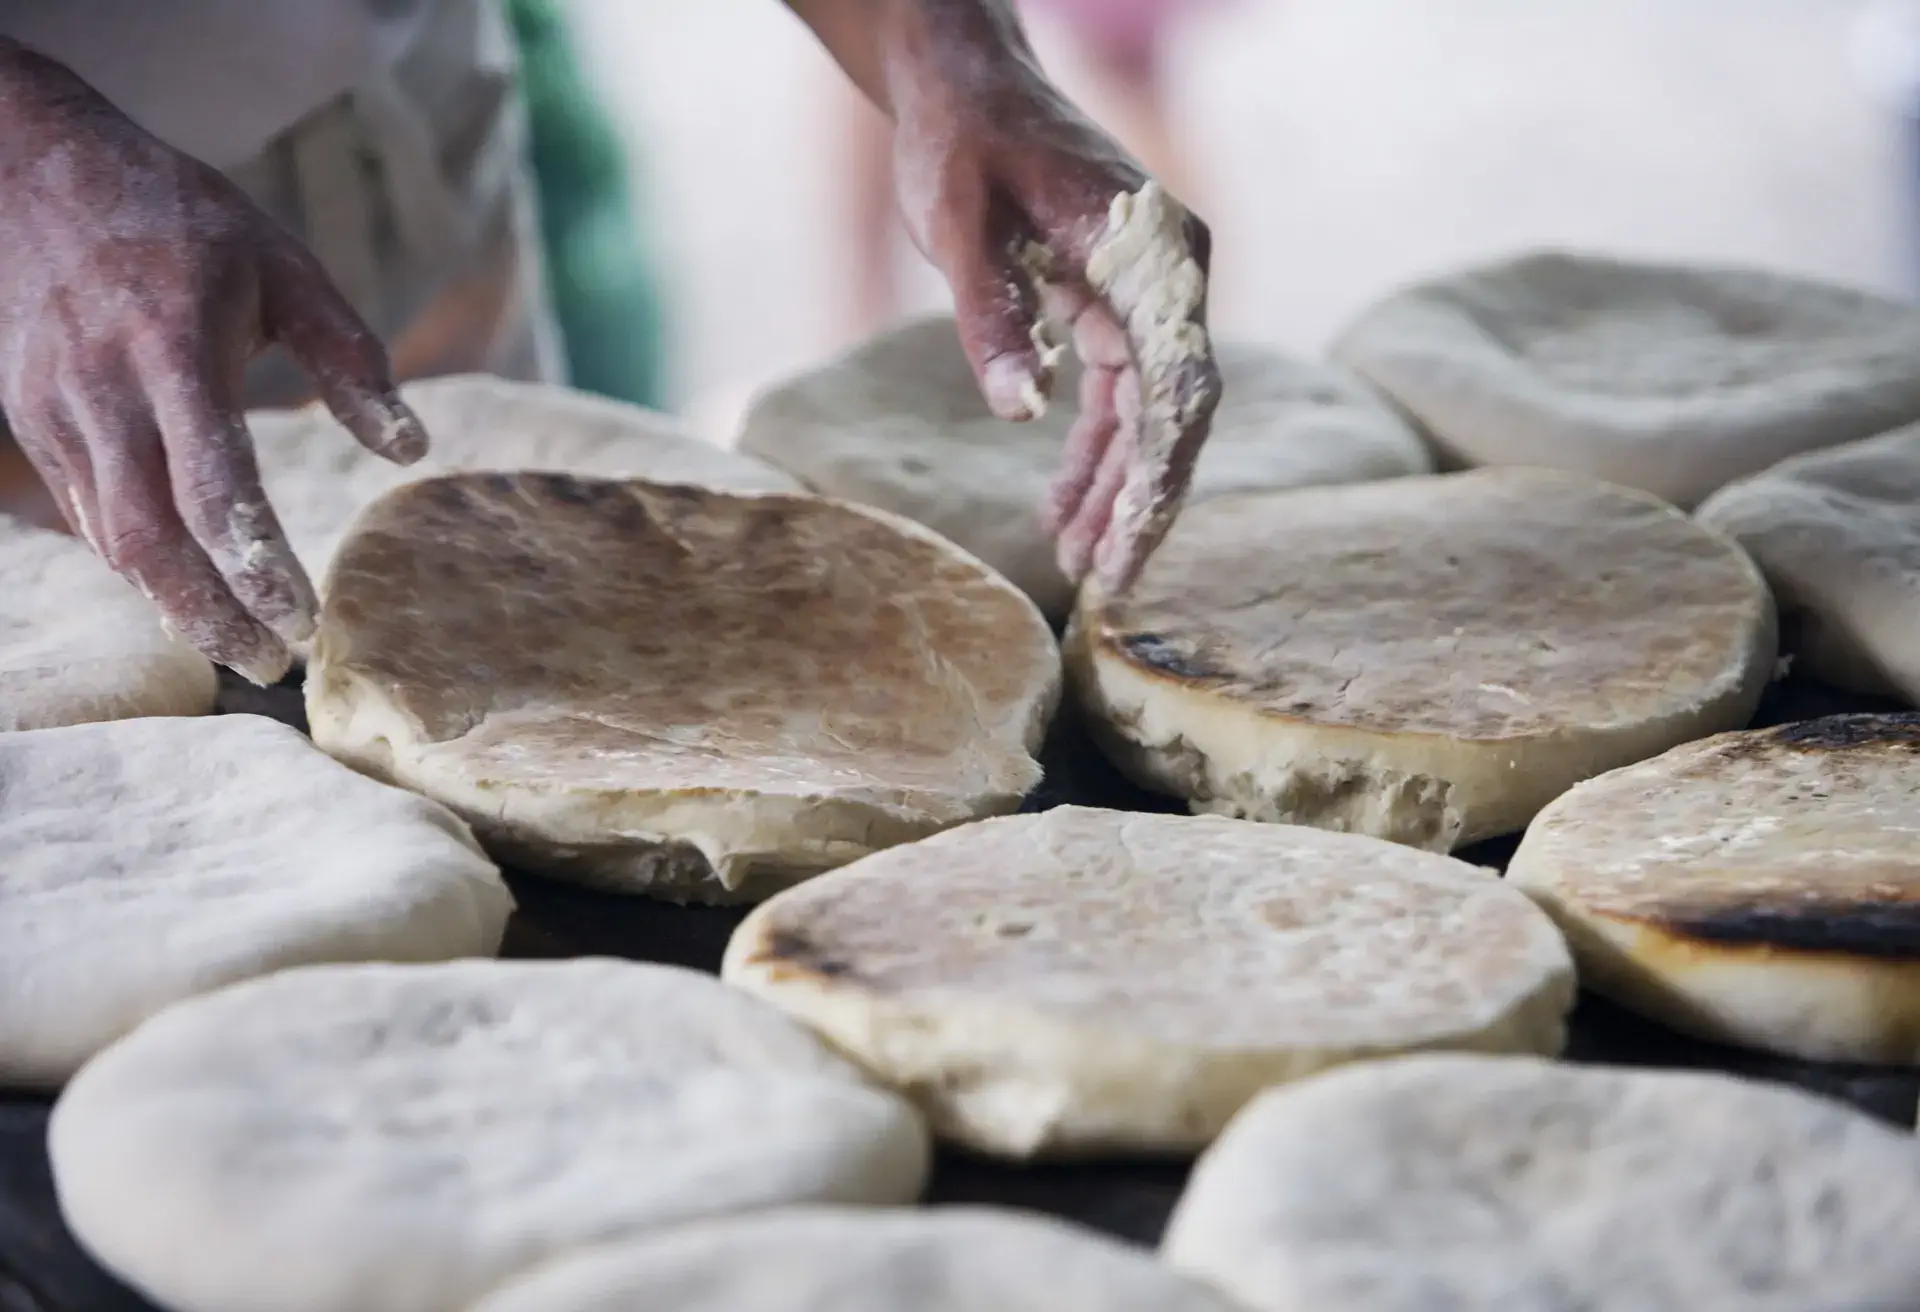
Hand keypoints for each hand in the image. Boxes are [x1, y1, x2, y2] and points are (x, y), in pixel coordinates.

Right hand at [0, 40, 425, 682]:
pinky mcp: (31, 422)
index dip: (256, 567)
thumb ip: (350, 357)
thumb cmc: (178, 218)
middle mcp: (104, 395)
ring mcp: (56, 413)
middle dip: (210, 617)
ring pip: (110, 540)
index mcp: (173, 353)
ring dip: (171, 604)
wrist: (30, 171)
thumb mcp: (283, 264)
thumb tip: (411, 448)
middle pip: (150, 540)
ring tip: (237, 646)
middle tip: (272, 668)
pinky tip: (184, 590)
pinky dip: (137, 562)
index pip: (213, 487)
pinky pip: (85, 515)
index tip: (303, 621)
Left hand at [884, 9, 1221, 591]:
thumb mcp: (960, 224)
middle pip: (1173, 412)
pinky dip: (1091, 452)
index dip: (1159, 475)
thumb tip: (1021, 415)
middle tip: (1101, 580)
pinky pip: (1118, 397)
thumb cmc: (961, 140)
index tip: (1128, 546)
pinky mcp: (1119, 308)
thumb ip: (992, 317)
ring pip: (1147, 415)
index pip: (1179, 384)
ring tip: (1073, 559)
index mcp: (1150, 251)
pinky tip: (1061, 508)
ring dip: (1112, 487)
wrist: (964, 84)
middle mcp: (1170, 274)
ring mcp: (1150, 294)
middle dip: (1138, 500)